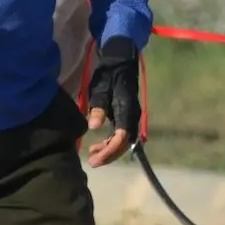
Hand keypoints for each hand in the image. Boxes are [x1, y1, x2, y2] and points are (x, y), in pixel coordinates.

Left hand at [84, 37, 139, 167]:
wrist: (120, 62)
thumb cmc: (109, 74)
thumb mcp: (100, 89)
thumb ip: (98, 107)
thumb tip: (94, 126)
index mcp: (126, 110)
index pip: (121, 138)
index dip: (109, 151)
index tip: (95, 159)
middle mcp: (132, 116)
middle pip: (124, 143)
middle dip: (109, 155)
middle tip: (92, 162)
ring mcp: (131, 117)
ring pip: (123, 141)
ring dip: (109, 150)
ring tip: (92, 154)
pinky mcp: (126, 116)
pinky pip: (121, 135)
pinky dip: (110, 143)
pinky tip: (98, 145)